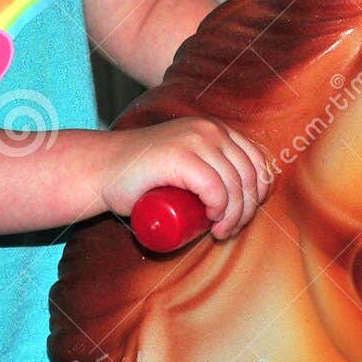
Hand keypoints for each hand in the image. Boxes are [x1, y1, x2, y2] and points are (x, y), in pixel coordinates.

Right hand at [97, 118, 272, 239]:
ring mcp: (195, 140)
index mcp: (215, 129)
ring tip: (220, 232)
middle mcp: (209, 129)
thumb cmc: (142, 176)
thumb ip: (206, 166)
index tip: (244, 215)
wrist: (102, 171)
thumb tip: (242, 199)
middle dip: (247, 210)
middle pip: (248, 174)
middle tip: (228, 231)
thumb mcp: (184, 163)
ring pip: (234, 184)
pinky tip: (214, 220)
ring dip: (235, 216)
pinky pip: (215, 187)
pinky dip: (221, 208)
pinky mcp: (179, 155)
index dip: (260, 191)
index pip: (256, 160)